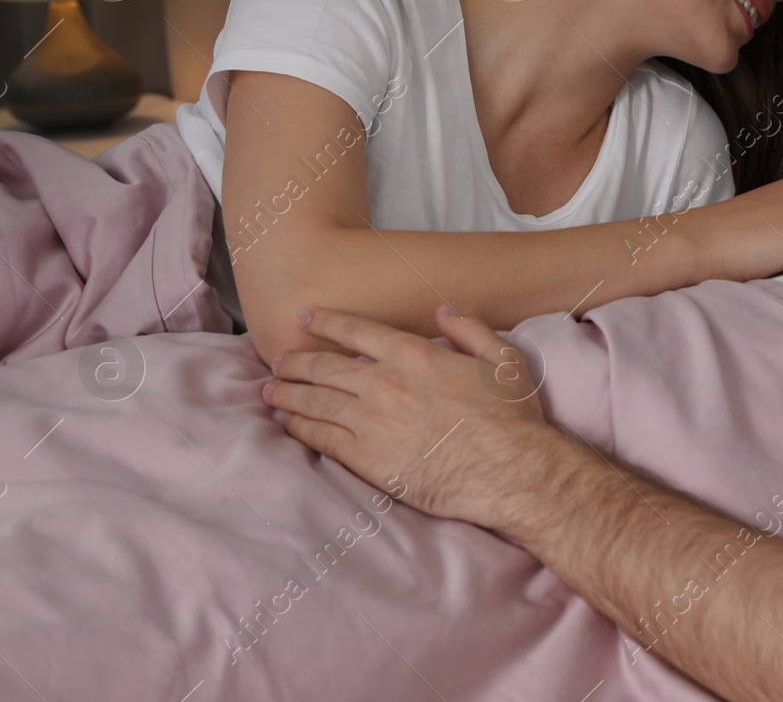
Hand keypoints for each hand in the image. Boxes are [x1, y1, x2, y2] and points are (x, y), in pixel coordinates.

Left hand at [262, 304, 550, 528]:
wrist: (510, 471)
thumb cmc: (511, 418)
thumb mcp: (502, 360)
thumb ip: (469, 330)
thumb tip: (443, 311)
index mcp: (414, 355)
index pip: (356, 332)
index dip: (326, 323)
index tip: (305, 319)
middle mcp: (384, 383)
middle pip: (324, 366)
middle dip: (296, 361)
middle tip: (278, 361)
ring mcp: (372, 422)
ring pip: (315, 401)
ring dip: (288, 394)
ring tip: (270, 391)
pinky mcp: (367, 459)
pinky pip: (321, 439)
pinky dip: (299, 429)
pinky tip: (287, 425)